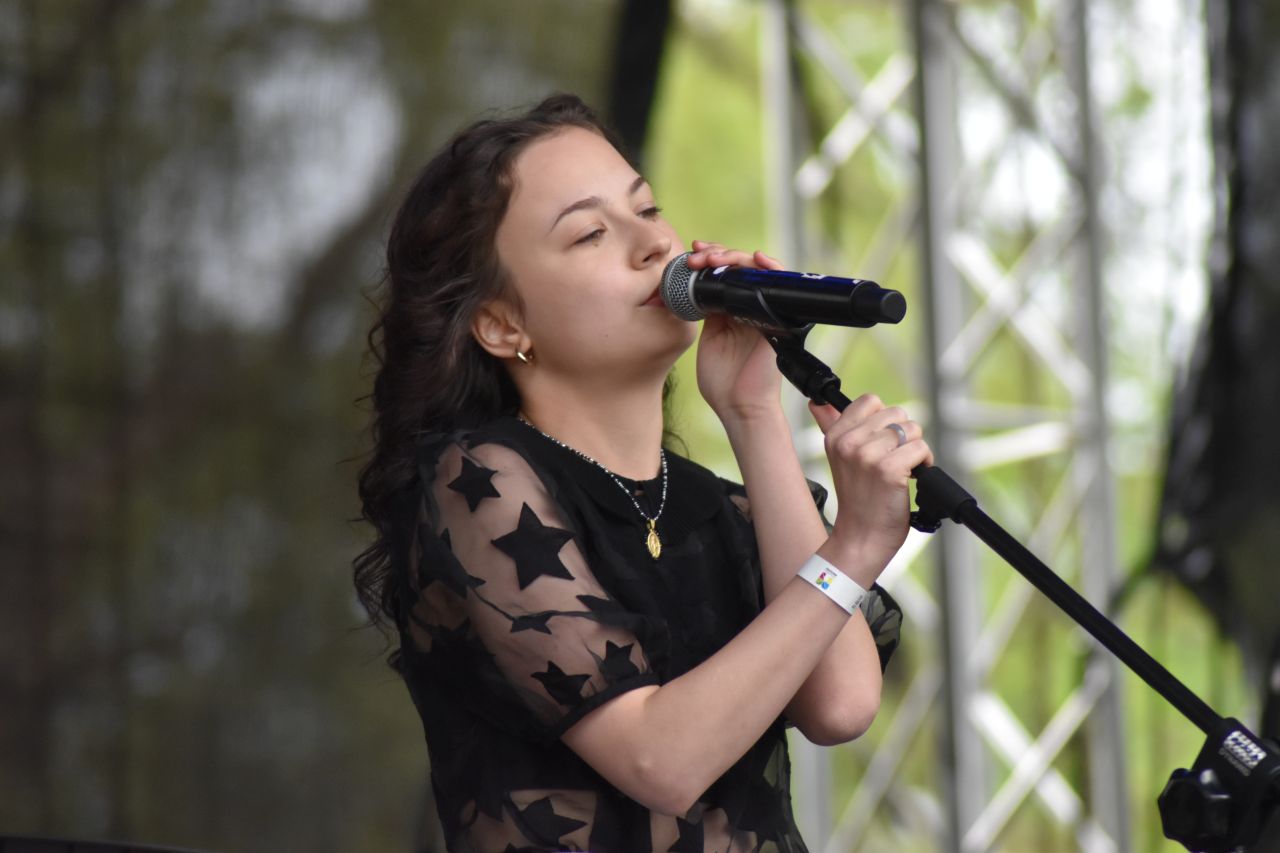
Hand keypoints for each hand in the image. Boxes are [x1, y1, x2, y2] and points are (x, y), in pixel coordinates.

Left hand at [690, 240, 786, 424]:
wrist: (740, 407)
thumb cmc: (722, 383)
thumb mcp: (706, 339)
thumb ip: (704, 312)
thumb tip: (693, 286)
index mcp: (729, 312)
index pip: (722, 275)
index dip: (707, 260)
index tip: (690, 257)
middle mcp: (748, 307)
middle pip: (738, 268)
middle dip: (717, 255)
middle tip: (698, 257)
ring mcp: (764, 310)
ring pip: (756, 271)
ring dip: (735, 257)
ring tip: (715, 257)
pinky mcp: (778, 317)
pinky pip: (779, 286)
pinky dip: (771, 268)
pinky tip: (757, 259)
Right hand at [809, 394, 933, 580]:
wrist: (861, 537)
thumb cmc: (857, 499)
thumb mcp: (838, 458)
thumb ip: (830, 426)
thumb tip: (818, 402)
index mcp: (835, 436)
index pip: (871, 401)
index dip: (885, 421)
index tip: (884, 442)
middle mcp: (848, 443)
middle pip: (896, 414)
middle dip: (904, 436)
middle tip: (896, 458)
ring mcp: (867, 456)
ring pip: (912, 430)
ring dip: (915, 449)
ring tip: (904, 469)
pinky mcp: (888, 470)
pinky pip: (921, 449)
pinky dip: (925, 463)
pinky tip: (912, 477)